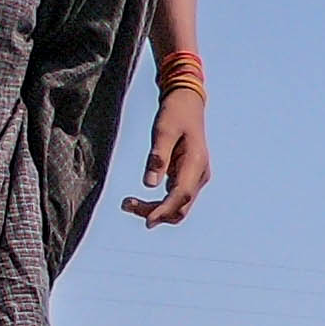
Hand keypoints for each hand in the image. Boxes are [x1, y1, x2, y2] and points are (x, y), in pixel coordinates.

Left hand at [124, 85, 210, 225]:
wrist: (188, 103)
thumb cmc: (175, 113)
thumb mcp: (163, 130)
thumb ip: (157, 157)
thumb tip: (149, 185)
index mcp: (196, 163)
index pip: (181, 195)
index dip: (164, 210)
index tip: (146, 221)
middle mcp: (199, 175)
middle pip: (180, 206)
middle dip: (156, 213)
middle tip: (125, 205)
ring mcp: (195, 177)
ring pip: (178, 206)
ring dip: (156, 210)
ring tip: (127, 204)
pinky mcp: (188, 177)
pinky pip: (175, 198)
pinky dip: (158, 204)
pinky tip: (139, 200)